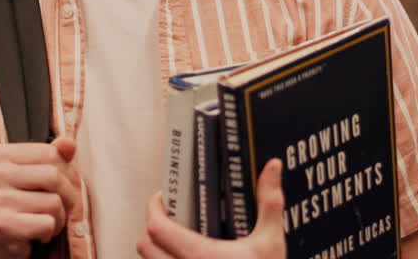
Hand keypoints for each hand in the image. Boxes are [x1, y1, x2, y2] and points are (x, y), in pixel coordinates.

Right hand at [0, 136, 79, 258]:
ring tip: (42, 221)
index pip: (50, 153)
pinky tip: (36, 234)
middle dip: (66, 197)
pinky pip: (47, 223)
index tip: (56, 189)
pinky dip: (49, 232)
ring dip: (58, 218)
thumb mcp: (37, 177)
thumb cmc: (22, 208)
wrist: (0, 246)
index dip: (65, 173)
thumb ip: (54, 157)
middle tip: (55, 209)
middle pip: (53, 176)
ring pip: (54, 202)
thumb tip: (68, 143)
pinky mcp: (1, 225)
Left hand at [136, 158, 285, 258]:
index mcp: (200, 255)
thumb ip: (269, 202)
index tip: (163, 198)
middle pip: (145, 247)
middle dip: (152, 230)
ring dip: (157, 252)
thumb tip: (272, 168)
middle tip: (169, 219)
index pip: (156, 227)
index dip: (154, 207)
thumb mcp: (270, 242)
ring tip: (175, 242)